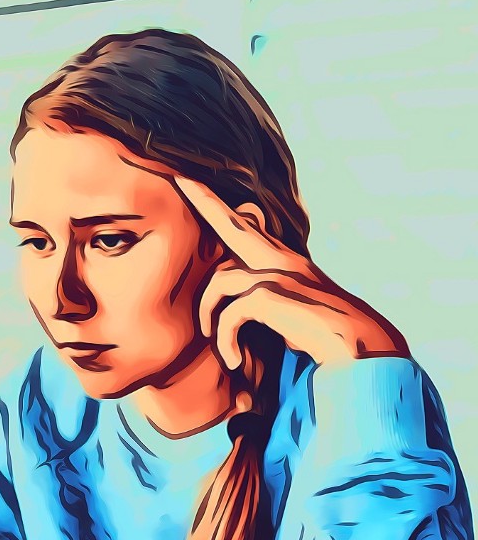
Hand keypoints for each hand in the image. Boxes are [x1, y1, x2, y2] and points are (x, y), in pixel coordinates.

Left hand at [174, 176, 409, 369]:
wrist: (357, 349)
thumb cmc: (323, 338)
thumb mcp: (289, 314)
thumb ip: (265, 302)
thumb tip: (239, 309)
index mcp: (286, 261)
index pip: (249, 229)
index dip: (223, 209)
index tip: (199, 184)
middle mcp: (282, 259)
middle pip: (233, 224)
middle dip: (206, 201)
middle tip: (180, 179)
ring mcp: (277, 273)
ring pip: (219, 282)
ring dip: (209, 316)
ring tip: (216, 341)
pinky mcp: (269, 294)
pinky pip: (229, 314)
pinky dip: (225, 340)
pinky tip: (233, 360)